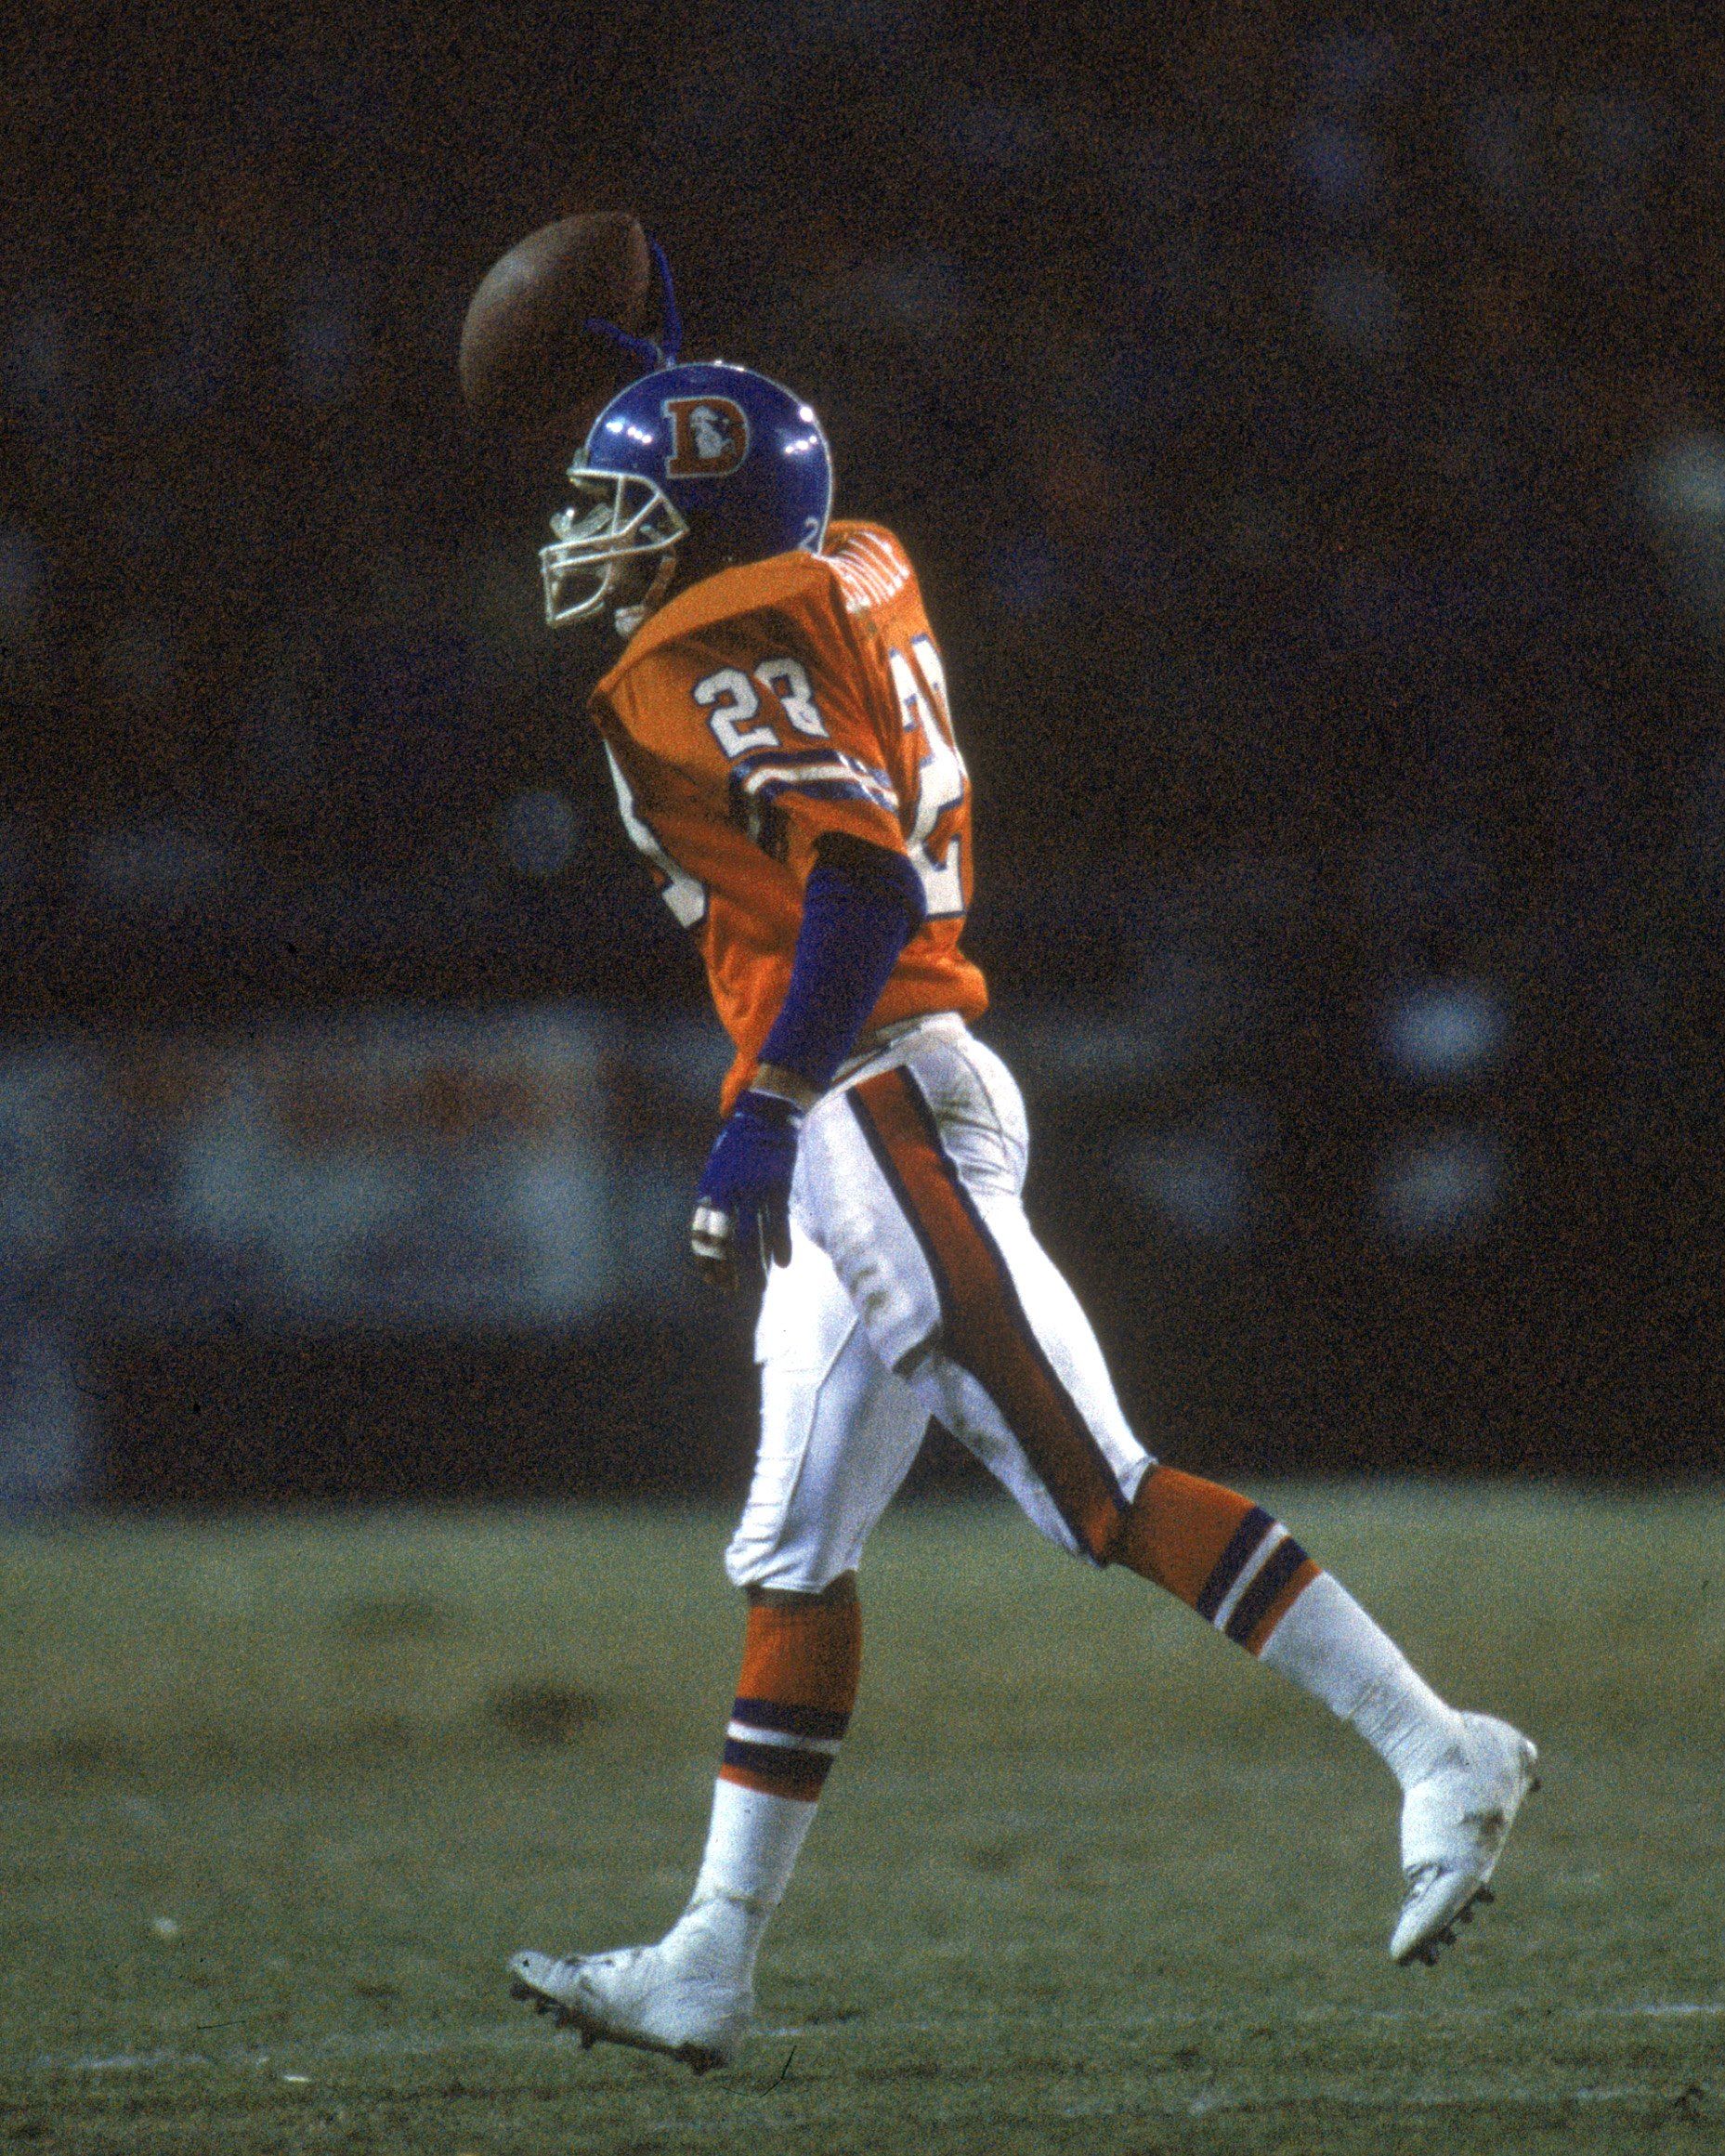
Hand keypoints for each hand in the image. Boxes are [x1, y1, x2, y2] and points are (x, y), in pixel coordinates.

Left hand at [690, 1088, 802, 1285]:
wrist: (764, 1116)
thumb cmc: (740, 1146)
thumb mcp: (717, 1169)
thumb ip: (714, 1198)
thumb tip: (711, 1229)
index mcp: (710, 1190)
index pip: (702, 1235)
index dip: (707, 1261)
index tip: (713, 1281)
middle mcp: (727, 1193)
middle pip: (724, 1242)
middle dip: (729, 1270)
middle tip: (735, 1291)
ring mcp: (752, 1190)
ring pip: (751, 1237)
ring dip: (755, 1266)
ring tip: (760, 1286)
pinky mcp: (776, 1186)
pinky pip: (777, 1222)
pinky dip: (780, 1245)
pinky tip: (783, 1263)